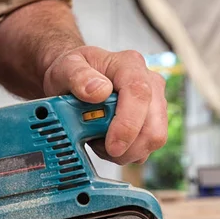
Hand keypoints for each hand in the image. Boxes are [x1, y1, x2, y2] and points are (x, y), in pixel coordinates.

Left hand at [43, 46, 167, 163]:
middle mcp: (149, 83)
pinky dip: (123, 153)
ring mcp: (154, 105)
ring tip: (98, 138)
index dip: (128, 125)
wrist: (73, 79)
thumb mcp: (65, 67)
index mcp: (129, 65)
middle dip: (126, 146)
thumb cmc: (71, 71)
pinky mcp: (152, 123)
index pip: (139, 95)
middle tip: (98, 144)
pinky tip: (105, 142)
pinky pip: (144, 149)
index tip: (112, 146)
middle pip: (153, 126)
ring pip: (151, 141)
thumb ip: (78, 76)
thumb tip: (99, 91)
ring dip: (122, 151)